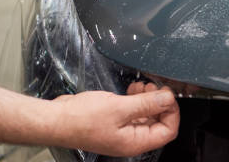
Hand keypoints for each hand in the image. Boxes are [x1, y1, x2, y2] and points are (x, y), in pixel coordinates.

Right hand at [51, 82, 178, 156]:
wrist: (56, 119)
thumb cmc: (81, 119)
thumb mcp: (120, 108)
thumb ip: (146, 104)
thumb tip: (168, 99)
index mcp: (135, 142)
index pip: (168, 130)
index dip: (172, 111)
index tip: (168, 94)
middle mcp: (131, 139)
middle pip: (159, 122)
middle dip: (160, 102)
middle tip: (154, 86)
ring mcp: (123, 130)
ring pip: (147, 114)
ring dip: (148, 98)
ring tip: (142, 85)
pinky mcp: (115, 121)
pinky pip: (134, 111)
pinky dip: (137, 99)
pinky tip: (132, 89)